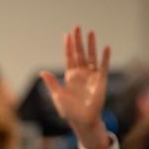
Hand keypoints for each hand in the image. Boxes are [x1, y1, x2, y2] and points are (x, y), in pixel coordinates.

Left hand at [39, 26, 111, 148]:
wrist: (83, 121)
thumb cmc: (69, 111)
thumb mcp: (58, 96)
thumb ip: (51, 83)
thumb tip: (42, 71)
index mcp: (69, 76)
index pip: (69, 57)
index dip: (68, 46)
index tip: (67, 35)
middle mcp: (81, 74)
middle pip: (79, 53)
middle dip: (78, 41)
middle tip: (77, 27)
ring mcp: (92, 76)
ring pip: (91, 57)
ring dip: (91, 45)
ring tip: (91, 32)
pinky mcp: (101, 81)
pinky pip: (104, 67)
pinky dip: (105, 58)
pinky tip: (106, 48)